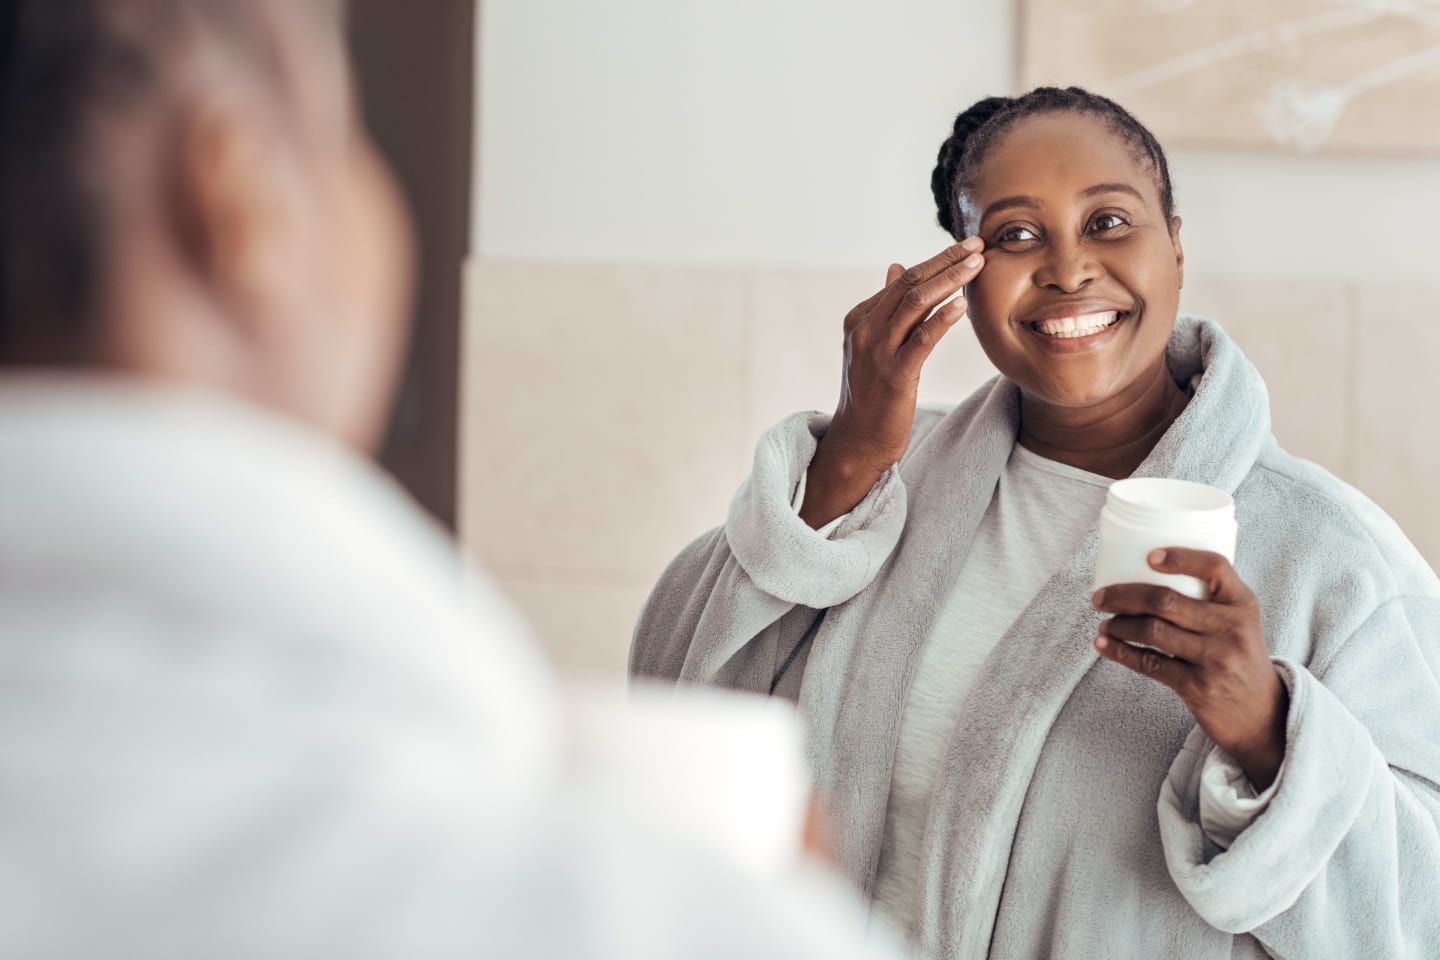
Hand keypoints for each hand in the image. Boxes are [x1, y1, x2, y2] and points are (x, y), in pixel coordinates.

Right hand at [800, 237, 985, 527]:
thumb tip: (895, 266)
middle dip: (946, 261)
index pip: (902, 279)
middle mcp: (864, 330)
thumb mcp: (873, 345)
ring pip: (915, 303)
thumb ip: (886, 307)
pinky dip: (941, 319)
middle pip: (910, 283)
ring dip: (949, 280)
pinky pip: (920, 340)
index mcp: (860, 318)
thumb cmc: (870, 393)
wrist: (857, 440)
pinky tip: (962, 305)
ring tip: (977, 264)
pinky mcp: (893, 376)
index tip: (966, 247)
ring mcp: (876, 352)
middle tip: (977, 244)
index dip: (936, 260)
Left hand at [1091, 548, 1287, 790]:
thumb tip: (1147, 574)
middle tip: (1100, 597)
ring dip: (1119, 624)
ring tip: (1105, 623)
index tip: (1149, 556)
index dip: (1180, 557)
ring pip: (1152, 630)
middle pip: (1166, 600)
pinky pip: (1149, 663)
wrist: (1263, 716)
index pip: (1215, 567)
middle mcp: (1230, 628)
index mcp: (1242, 604)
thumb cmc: (1239, 658)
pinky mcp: (1197, 687)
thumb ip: (1209, 601)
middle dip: (1123, 595)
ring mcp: (1214, 659)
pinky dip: (1120, 652)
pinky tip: (1104, 644)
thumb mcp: (1239, 623)